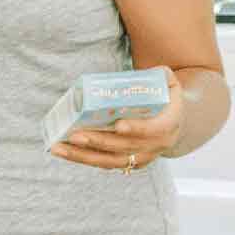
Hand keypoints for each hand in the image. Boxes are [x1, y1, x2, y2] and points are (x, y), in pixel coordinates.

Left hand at [49, 66, 183, 170]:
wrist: (175, 126)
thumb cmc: (166, 100)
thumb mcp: (170, 85)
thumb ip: (162, 75)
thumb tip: (154, 70)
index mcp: (166, 127)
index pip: (151, 130)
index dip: (136, 129)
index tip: (118, 125)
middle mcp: (153, 148)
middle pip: (123, 147)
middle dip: (98, 142)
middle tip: (75, 135)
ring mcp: (140, 158)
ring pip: (109, 161)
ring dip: (82, 156)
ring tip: (59, 147)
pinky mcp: (127, 164)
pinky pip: (104, 163)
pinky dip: (83, 158)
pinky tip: (64, 151)